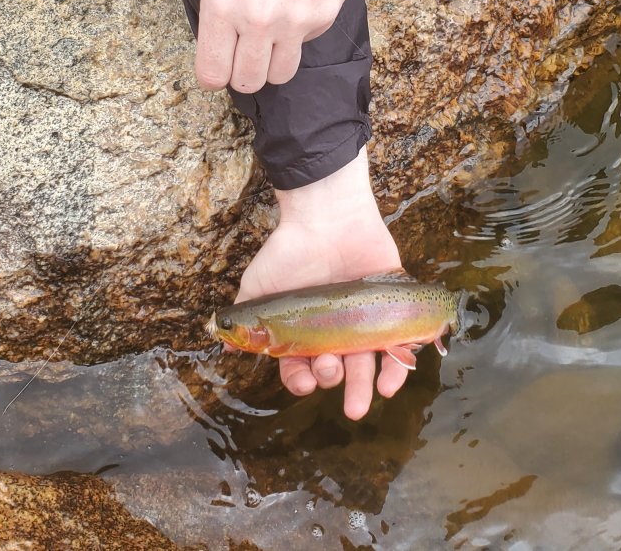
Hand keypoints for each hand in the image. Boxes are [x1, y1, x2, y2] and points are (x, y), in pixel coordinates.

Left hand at [194, 0, 395, 93]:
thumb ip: (219, 10)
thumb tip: (224, 48)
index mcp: (221, 4)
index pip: (212, 73)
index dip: (213, 73)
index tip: (218, 66)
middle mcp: (257, 20)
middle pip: (248, 82)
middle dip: (243, 73)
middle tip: (245, 55)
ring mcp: (295, 20)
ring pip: (281, 74)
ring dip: (273, 61)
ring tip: (272, 36)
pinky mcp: (324, 14)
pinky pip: (308, 42)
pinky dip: (301, 30)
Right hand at [234, 149, 405, 419]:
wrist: (326, 217)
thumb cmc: (288, 251)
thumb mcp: (257, 286)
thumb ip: (244, 317)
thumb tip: (221, 344)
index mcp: (304, 332)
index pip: (301, 367)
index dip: (301, 380)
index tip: (303, 381)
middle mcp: (334, 333)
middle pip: (336, 370)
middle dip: (333, 381)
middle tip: (330, 372)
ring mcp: (364, 322)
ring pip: (366, 364)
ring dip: (364, 388)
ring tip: (363, 403)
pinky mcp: (392, 309)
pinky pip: (398, 344)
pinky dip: (397, 367)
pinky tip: (390, 383)